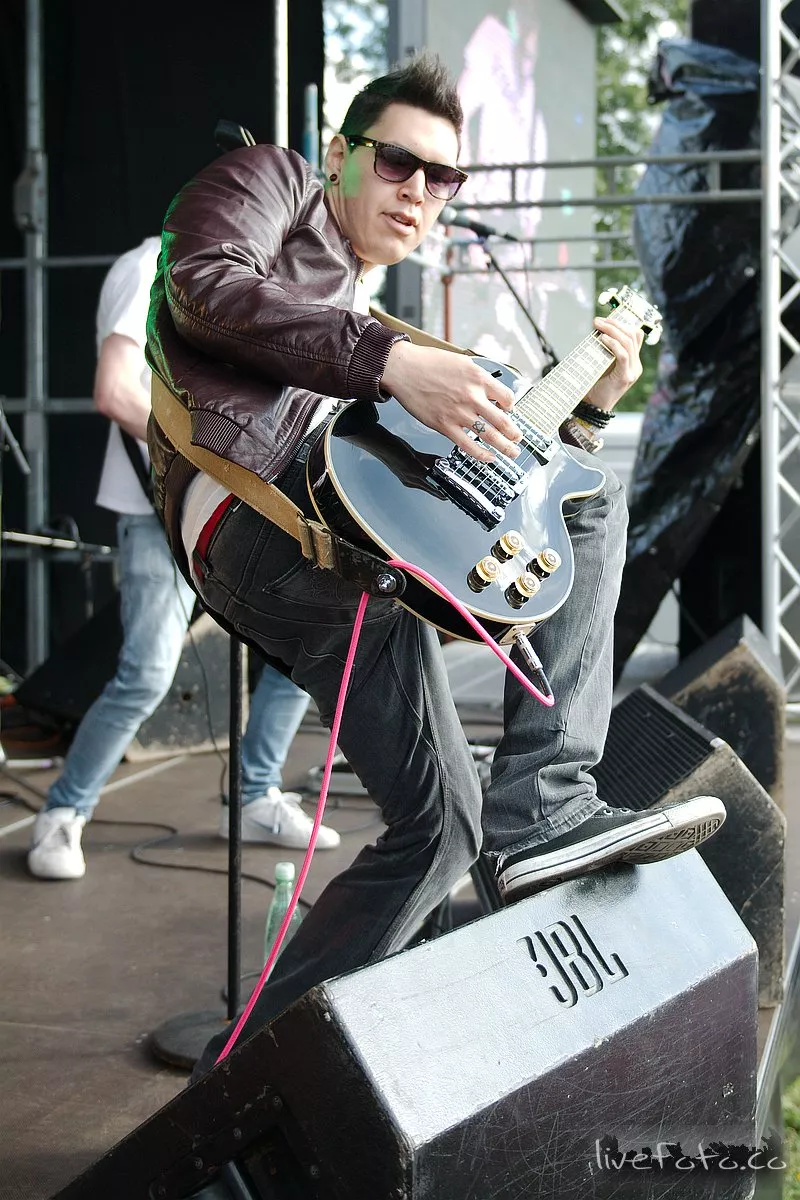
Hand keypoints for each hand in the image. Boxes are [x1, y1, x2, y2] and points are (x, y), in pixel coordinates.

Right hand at [381, 342, 521, 462]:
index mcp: (479, 378)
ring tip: (512, 452)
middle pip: (503, 420)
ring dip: (505, 447)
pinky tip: (489, 458)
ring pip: (490, 435)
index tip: (509, 411)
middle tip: (518, 439)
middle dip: (514, 433)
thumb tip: (488, 389)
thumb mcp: (461, 361)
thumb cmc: (428, 363)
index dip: (511, 406)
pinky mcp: (445, 425)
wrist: (404, 369)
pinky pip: (468, 445)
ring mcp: (459, 413)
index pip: (507, 397)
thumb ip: (477, 376)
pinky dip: (482, 454)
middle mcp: (472, 396)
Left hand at [583, 317, 643, 411]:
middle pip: (632, 336)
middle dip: (615, 324)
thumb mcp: (602, 363)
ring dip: (612, 331)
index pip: (634, 336)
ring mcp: (632, 371)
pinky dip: (613, 344)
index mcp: (633, 361)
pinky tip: (602, 339)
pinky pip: (623, 355)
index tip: (606, 318)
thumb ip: (605, 350)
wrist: (593, 406)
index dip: (622, 324)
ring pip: (628, 343)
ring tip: (598, 326)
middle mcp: (636, 365)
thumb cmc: (595, 385)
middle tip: (598, 320)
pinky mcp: (625, 377)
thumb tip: (600, 330)